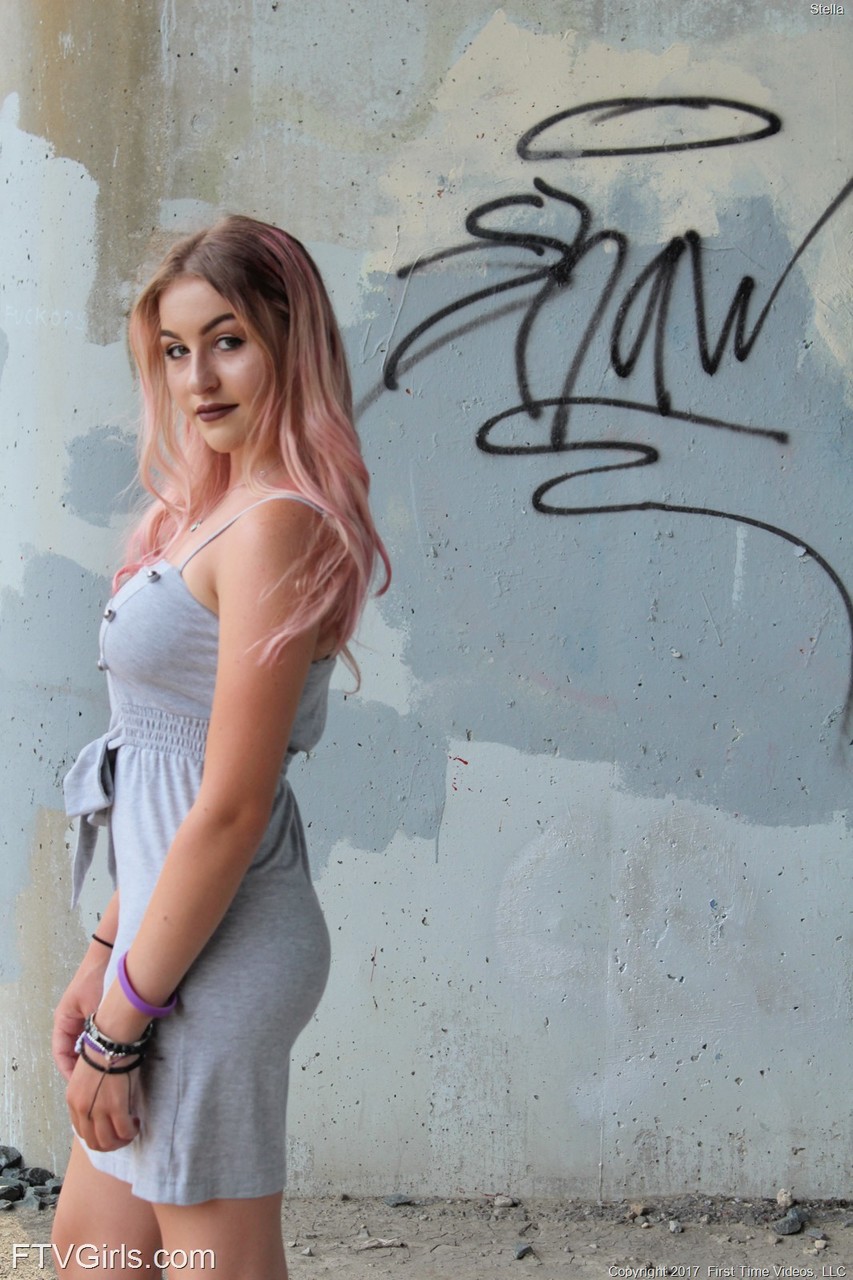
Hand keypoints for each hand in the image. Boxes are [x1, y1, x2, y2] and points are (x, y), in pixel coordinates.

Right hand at [52, 949, 110, 1081]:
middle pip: (73, 1052)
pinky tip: (114, 1052)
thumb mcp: (96, 1010)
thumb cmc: (99, 978)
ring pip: (86, 1045)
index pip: (60, 1054)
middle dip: (83, 1067)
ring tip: (106, 1070)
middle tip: (97, 1081)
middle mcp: (71, 1021)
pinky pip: (97, 1036)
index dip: (69, 1071)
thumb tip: (104, 1056)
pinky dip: (103, 1045)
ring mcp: (84, 1018)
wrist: (112, 954)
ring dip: (94, 1056)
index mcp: (63, 1020)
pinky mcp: (98, 1014)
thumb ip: (96, 1033)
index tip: (81, 1084)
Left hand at [65, 1050, 140, 1151]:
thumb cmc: (103, 1053)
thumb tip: (104, 1108)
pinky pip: (124, 1131)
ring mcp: (98, 1110)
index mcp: (72, 1101)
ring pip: (107, 1142)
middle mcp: (82, 1109)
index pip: (81, 1132)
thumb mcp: (87, 1078)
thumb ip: (91, 1096)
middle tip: (121, 1134)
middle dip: (109, 1143)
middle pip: (93, 1142)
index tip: (109, 1126)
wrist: (110, 1042)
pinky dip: (131, 1132)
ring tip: (130, 1129)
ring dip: (120, 1141)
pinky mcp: (116, 1107)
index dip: (97, 1134)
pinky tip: (135, 1122)